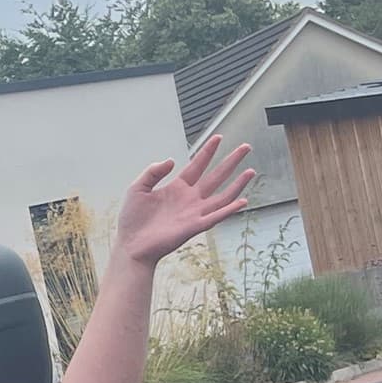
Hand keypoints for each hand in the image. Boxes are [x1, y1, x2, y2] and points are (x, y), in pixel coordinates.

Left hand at [113, 136, 257, 267]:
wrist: (131, 245)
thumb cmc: (132, 219)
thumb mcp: (138, 188)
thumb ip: (153, 172)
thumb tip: (172, 160)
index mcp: (176, 188)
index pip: (196, 165)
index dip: (207, 151)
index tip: (218, 137)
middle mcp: (189, 199)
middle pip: (215, 176)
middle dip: (231, 162)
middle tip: (245, 147)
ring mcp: (194, 213)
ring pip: (222, 196)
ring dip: (237, 184)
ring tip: (250, 171)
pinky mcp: (194, 227)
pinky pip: (216, 217)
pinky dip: (229, 210)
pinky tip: (243, 201)